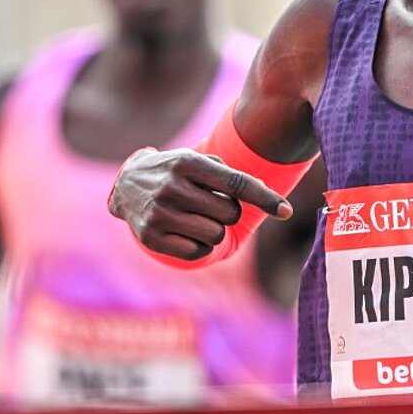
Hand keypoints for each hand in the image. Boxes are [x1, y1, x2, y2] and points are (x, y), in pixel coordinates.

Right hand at [108, 147, 290, 261]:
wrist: (126, 185)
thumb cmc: (175, 172)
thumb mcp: (196, 161)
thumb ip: (230, 176)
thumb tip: (270, 198)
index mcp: (186, 163)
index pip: (236, 183)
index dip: (264, 198)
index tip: (287, 211)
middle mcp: (171, 187)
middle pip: (230, 213)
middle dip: (229, 211)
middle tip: (211, 203)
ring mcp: (158, 214)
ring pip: (216, 235)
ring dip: (215, 229)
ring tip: (196, 216)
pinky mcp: (151, 238)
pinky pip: (198, 252)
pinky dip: (201, 245)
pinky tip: (187, 231)